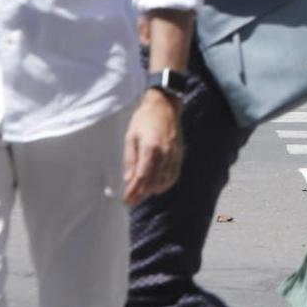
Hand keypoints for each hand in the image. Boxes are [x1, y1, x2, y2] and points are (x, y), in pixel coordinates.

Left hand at [124, 91, 183, 205]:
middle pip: (153, 181)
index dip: (134, 191)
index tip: (126, 200)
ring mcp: (174, 154)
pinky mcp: (179, 153)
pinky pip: (174, 173)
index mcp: (150, 148)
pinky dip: (167, 183)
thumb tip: (129, 178)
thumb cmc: (145, 118)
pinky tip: (158, 187)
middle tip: (131, 201)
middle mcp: (164, 153)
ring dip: (153, 190)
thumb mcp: (131, 136)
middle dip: (141, 194)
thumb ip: (130, 158)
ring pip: (165, 180)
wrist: (165, 104)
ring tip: (142, 195)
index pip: (141, 177)